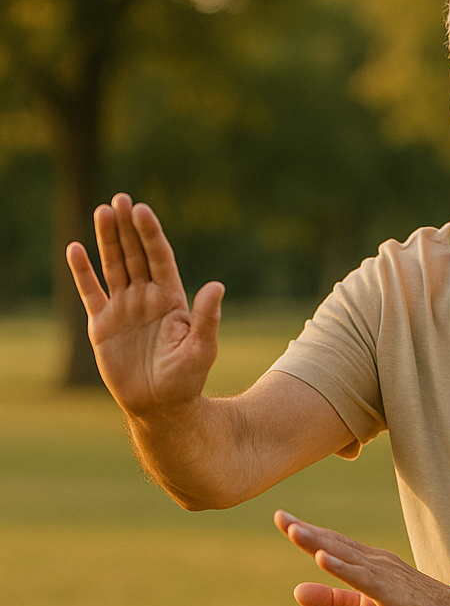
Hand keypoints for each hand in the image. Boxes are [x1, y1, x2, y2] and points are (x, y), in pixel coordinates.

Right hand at [66, 193, 223, 414]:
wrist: (160, 406)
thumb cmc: (186, 380)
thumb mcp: (202, 349)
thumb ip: (207, 317)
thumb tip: (217, 285)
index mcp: (171, 298)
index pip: (159, 258)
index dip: (151, 234)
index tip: (142, 210)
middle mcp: (146, 297)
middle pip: (134, 254)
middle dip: (127, 228)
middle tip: (119, 199)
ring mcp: (123, 308)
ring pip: (113, 266)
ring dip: (106, 240)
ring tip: (101, 211)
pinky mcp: (102, 324)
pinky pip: (90, 292)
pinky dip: (82, 272)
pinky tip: (75, 249)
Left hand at [275, 511, 449, 605]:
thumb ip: (331, 600)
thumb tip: (295, 591)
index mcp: (367, 564)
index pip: (332, 544)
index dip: (307, 531)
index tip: (282, 518)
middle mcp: (375, 563)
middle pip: (336, 544)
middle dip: (306, 530)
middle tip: (280, 516)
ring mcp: (385, 576)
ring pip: (347, 556)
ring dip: (320, 543)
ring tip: (294, 531)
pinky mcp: (393, 594)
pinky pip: (364, 579)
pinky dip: (342, 568)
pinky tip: (323, 559)